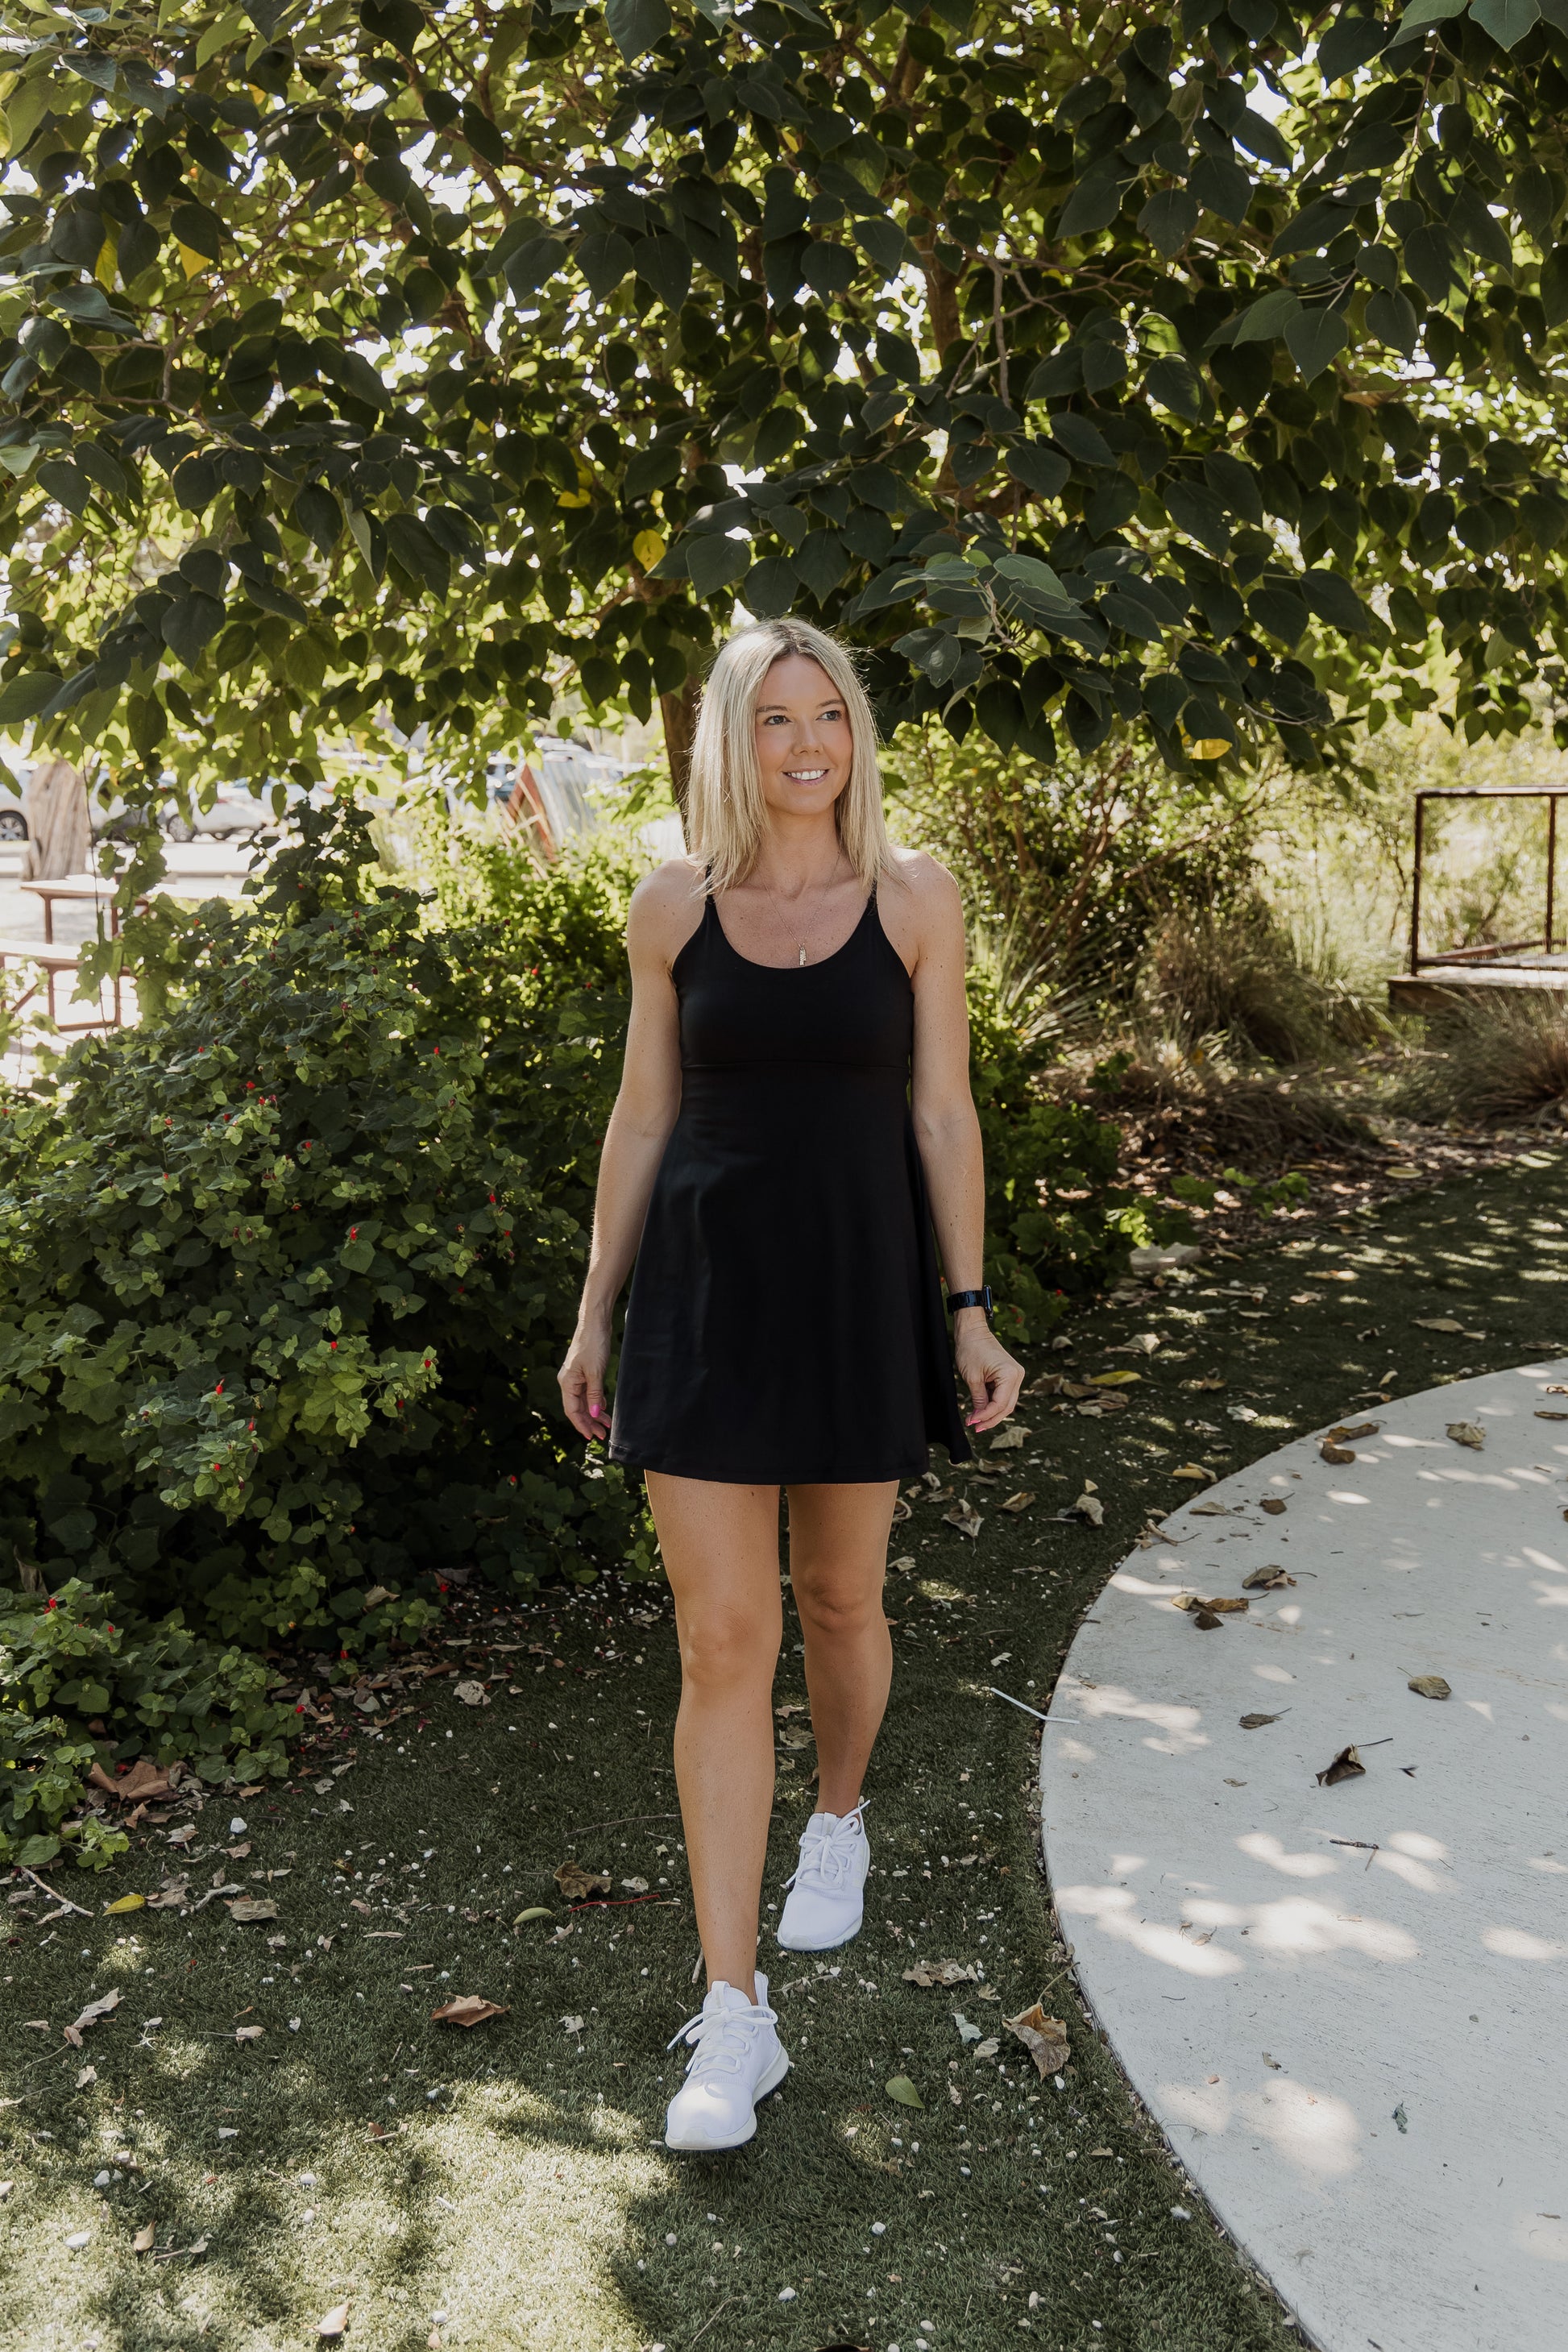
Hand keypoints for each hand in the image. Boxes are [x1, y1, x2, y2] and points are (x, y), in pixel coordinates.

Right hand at [558, 1322, 611, 1444]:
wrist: (595, 1323)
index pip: (572, 1411)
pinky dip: (595, 1401)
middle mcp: (569, 1381)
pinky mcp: (584, 1371)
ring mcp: (576, 1376)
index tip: (592, 1437)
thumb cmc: (593, 1344)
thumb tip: (593, 1414)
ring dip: (594, 1413)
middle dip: (590, 1422)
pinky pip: (588, 1392)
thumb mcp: (595, 1372)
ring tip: (606, 1425)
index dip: (582, 1425)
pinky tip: (603, 1408)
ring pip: (584, 1401)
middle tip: (603, 1435)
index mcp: (567, 1383)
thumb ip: (594, 1394)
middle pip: (578, 1408)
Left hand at [954, 1309, 1023, 1436]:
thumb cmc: (971, 1349)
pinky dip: (993, 1404)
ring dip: (992, 1413)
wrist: (973, 1331)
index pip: (1000, 1404)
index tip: (972, 1422)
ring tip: (976, 1421)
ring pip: (1006, 1403)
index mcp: (1010, 1374)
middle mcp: (1018, 1375)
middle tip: (975, 1427)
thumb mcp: (972, 1378)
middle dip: (990, 1419)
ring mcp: (1015, 1376)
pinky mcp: (1010, 1376)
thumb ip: (979, 1399)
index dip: (986, 1416)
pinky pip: (1003, 1395)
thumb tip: (978, 1418)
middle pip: (1006, 1406)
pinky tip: (981, 1410)